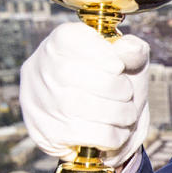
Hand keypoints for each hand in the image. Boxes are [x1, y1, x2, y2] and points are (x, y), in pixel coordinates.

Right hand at [20, 22, 149, 167]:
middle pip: (77, 74)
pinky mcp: (46, 134)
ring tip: (126, 114)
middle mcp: (40, 70)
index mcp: (58, 43)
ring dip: (119, 113)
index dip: (101, 53)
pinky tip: (114, 131)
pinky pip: (87, 133)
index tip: (119, 67)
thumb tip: (130, 48)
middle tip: (127, 95)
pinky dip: (112, 134)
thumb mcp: (130, 63)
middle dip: (116, 88)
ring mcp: (39, 103)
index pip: (69, 38)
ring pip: (83, 106)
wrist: (105, 131)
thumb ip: (133, 51)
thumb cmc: (116, 88)